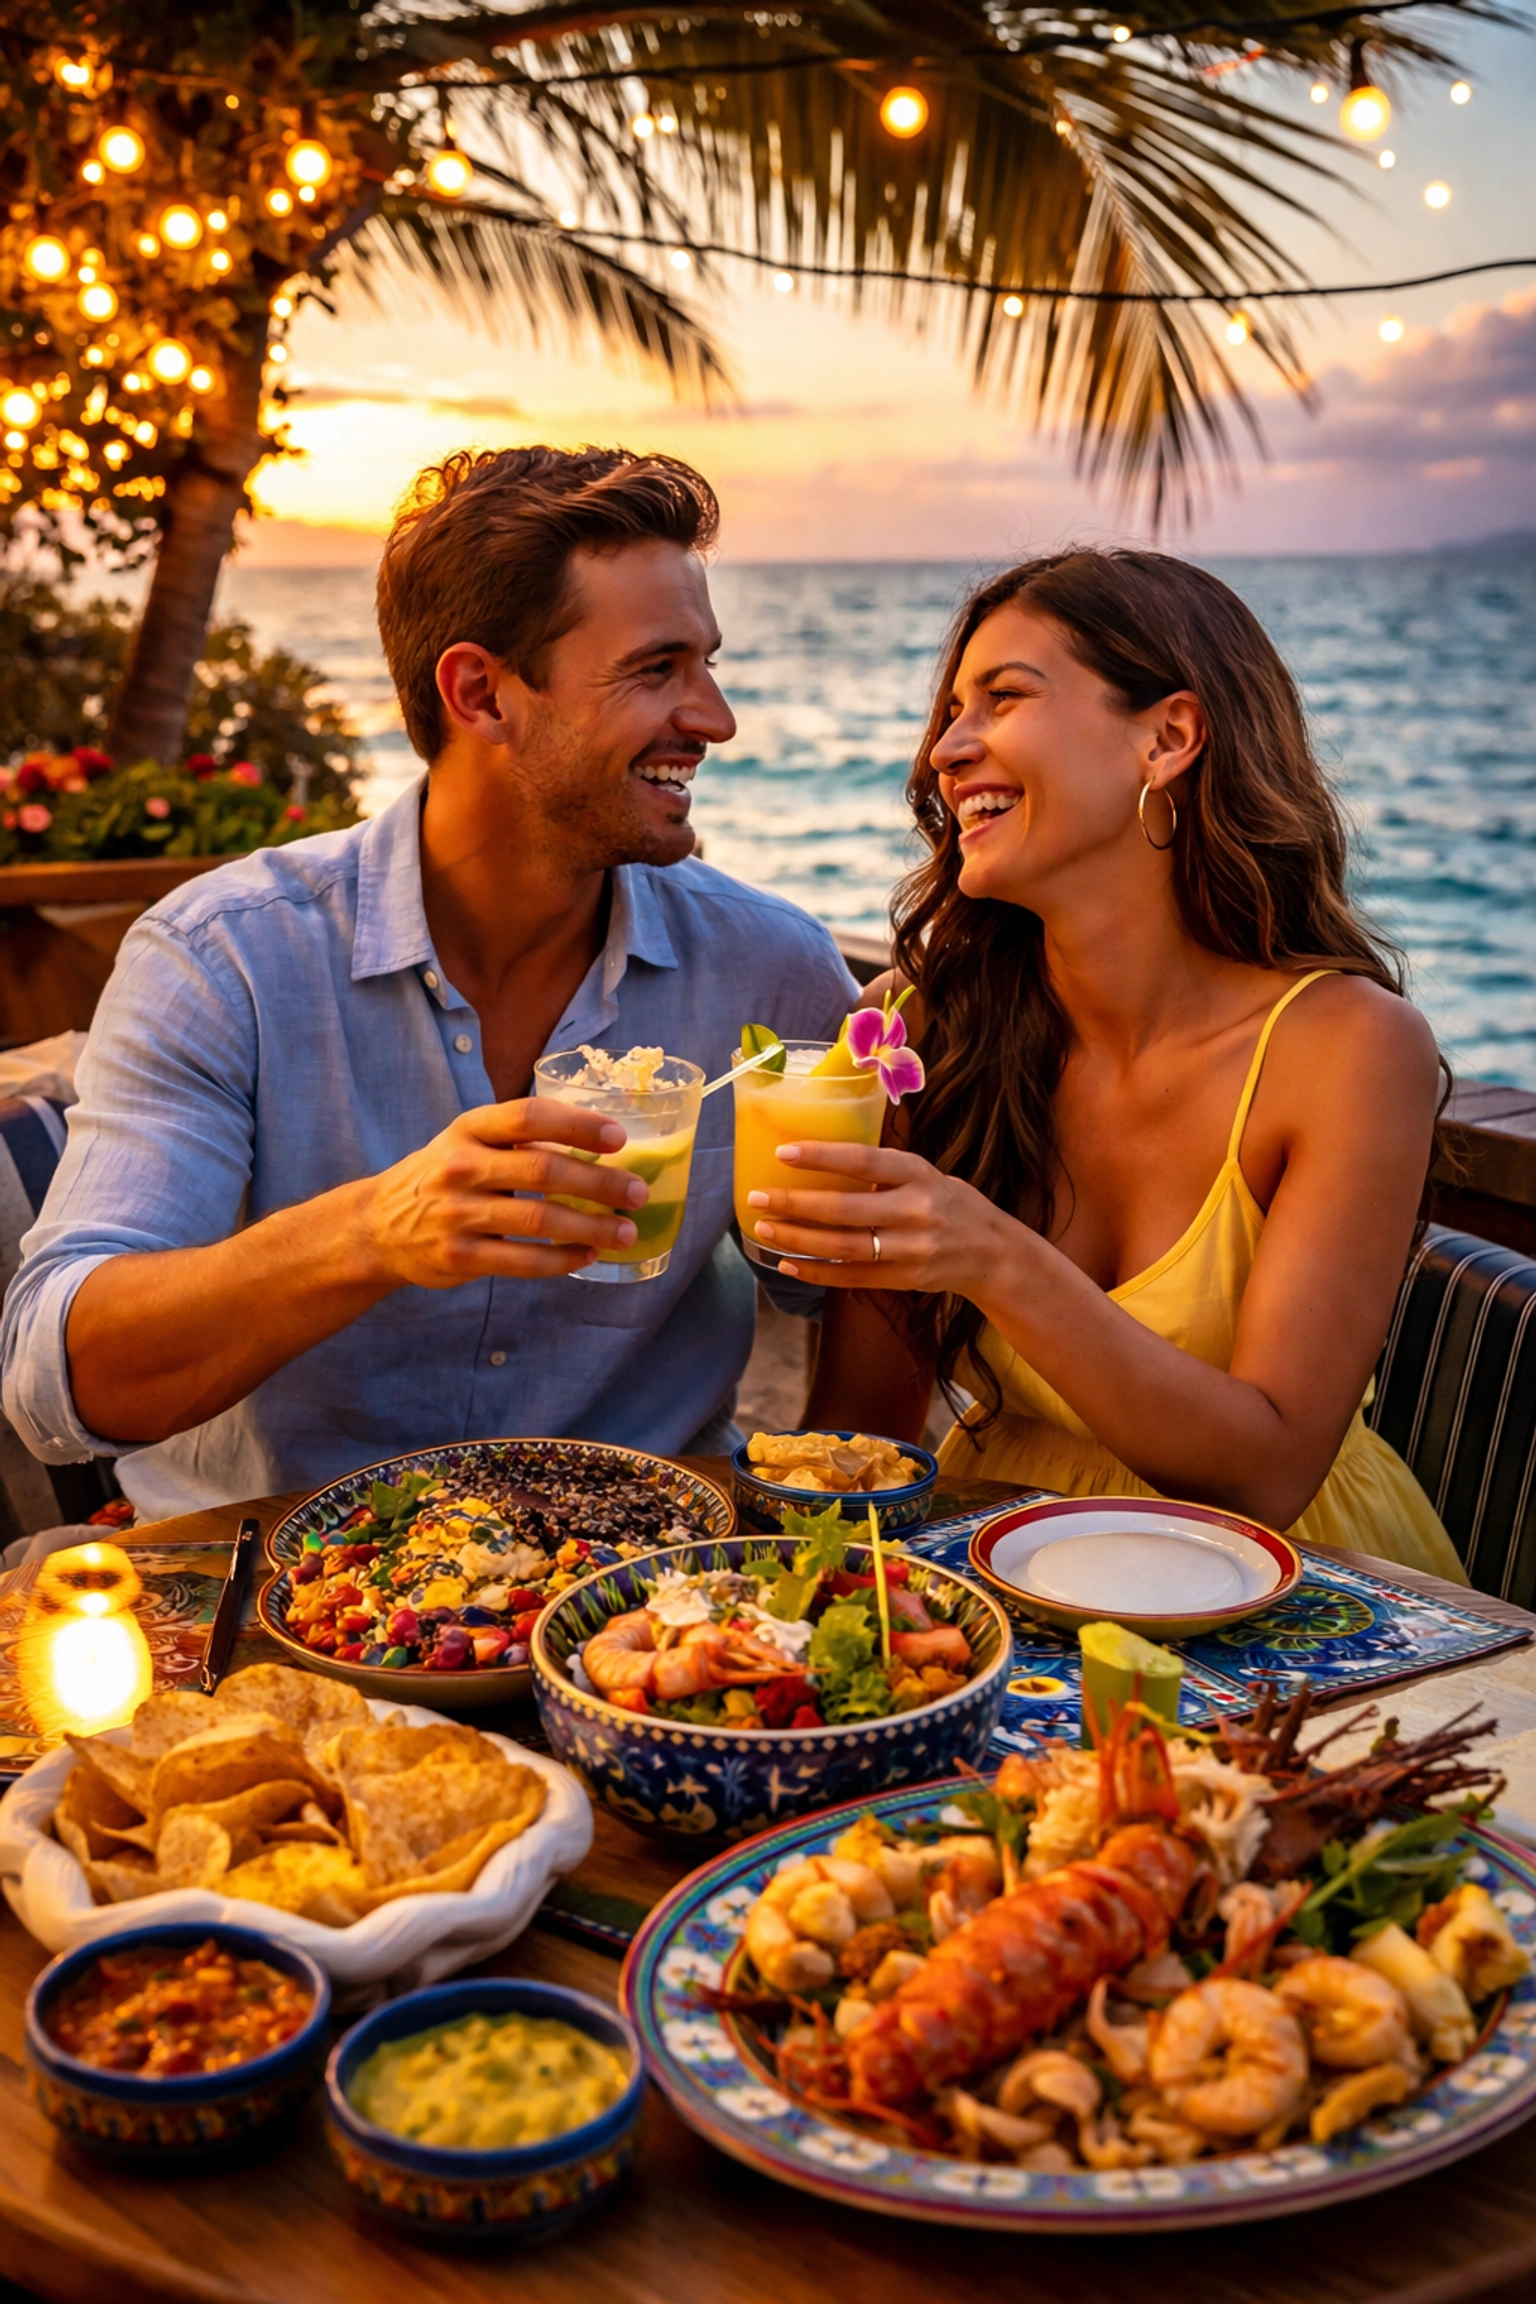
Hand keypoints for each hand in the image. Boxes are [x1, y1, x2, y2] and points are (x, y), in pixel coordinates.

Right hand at [356, 1097, 646, 1287]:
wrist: (377, 1226)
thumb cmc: (441, 1176)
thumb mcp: (466, 1141)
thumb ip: (517, 1138)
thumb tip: (598, 1142)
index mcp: (468, 1129)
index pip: (528, 1117)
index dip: (577, 1124)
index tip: (618, 1138)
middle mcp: (460, 1167)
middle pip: (542, 1170)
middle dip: (599, 1183)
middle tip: (636, 1193)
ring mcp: (457, 1214)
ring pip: (539, 1221)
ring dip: (591, 1227)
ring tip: (625, 1231)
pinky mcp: (458, 1257)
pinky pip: (522, 1262)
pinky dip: (562, 1260)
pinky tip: (587, 1255)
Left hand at [745, 1140, 1011, 1293]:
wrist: (993, 1253)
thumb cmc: (949, 1204)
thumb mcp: (926, 1174)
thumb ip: (883, 1170)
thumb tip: (820, 1156)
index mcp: (918, 1174)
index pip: (863, 1161)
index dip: (822, 1157)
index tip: (783, 1152)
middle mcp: (916, 1211)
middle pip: (845, 1210)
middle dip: (795, 1204)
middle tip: (756, 1197)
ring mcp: (911, 1249)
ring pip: (843, 1247)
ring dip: (798, 1240)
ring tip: (764, 1229)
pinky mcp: (904, 1279)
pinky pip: (851, 1278)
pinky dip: (817, 1272)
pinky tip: (787, 1264)